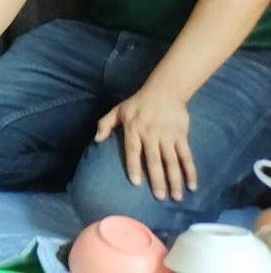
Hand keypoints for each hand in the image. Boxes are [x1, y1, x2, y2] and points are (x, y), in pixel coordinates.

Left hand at [94, 86, 197, 201]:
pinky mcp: (181, 136)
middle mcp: (151, 134)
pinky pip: (186, 156)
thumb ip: (105, 124)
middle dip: (157, 179)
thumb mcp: (118, 110)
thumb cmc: (138, 103)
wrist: (164, 91)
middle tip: (159, 197)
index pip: (133, 150)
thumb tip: (96, 140)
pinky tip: (192, 185)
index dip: (134, 166)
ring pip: (172, 161)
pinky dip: (190, 171)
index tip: (136, 183)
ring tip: (176, 197)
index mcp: (134, 129)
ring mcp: (167, 136)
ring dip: (175, 180)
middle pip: (154, 160)